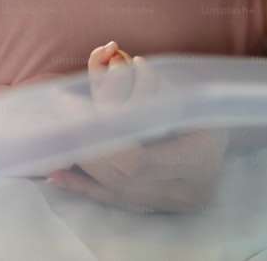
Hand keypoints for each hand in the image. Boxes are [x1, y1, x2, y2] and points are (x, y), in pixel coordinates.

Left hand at [47, 42, 227, 212]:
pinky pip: (114, 201)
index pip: (135, 159)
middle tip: (58, 113)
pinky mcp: (158, 209)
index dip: (98, 135)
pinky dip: (83, 186)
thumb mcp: (174, 87)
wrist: (217, 132)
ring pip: (114, 191)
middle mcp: (189, 190)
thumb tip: (110, 57)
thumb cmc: (197, 103)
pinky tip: (56, 174)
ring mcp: (173, 204)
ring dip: (79, 166)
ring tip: (49, 145)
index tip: (70, 102)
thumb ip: (141, 79)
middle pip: (121, 177)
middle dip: (83, 146)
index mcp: (200, 158)